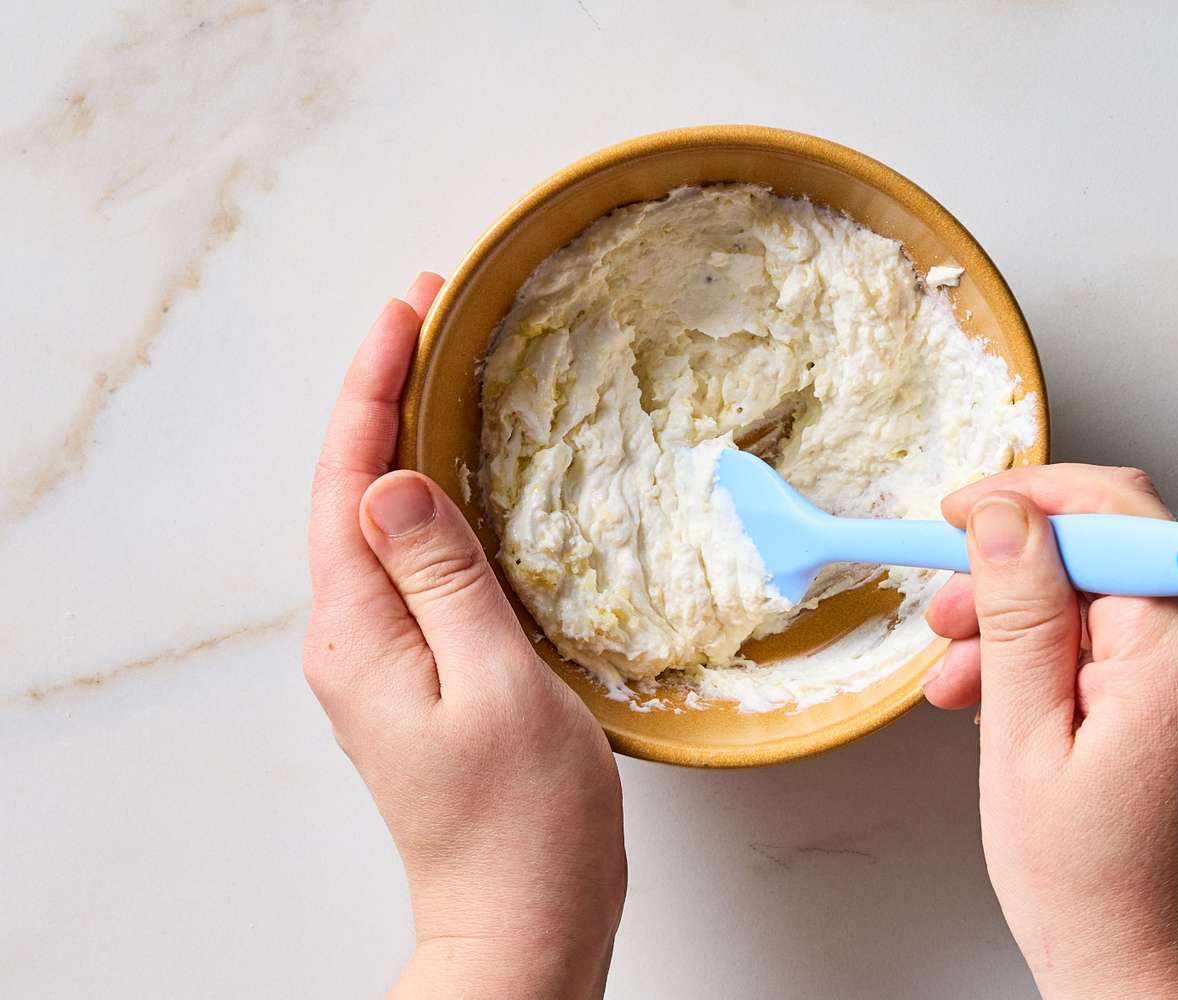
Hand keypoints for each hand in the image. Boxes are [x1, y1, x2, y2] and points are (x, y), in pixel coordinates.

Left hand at [304, 275, 625, 998]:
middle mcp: (353, 637)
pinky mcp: (417, 671)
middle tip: (429, 314)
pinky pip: (412, 560)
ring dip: (406, 437)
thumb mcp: (495, 684)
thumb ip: (442, 578)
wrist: (522, 917)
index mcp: (359, 632)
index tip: (407, 310)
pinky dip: (434, 496)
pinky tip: (467, 474)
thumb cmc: (522, 818)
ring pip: (382, 520)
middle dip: (383, 393)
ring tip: (444, 368)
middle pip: (352, 488)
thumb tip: (394, 482)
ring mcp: (382, 656)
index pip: (348, 478)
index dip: (373, 386)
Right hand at [922, 465, 1177, 999]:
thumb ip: (1019, 615)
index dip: (1023, 499)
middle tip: (947, 611)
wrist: (1165, 988)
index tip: (957, 515)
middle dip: (1021, 566)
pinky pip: (1142, 638)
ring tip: (963, 677)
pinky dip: (1073, 651)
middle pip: (1118, 545)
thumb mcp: (1024, 744)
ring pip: (1122, 590)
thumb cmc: (1097, 896)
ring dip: (1036, 615)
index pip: (1111, 511)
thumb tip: (1006, 516)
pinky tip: (1013, 696)